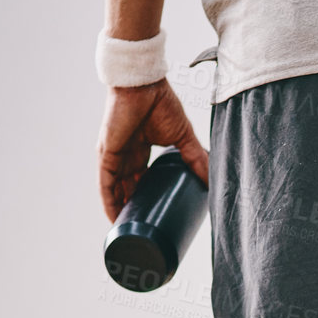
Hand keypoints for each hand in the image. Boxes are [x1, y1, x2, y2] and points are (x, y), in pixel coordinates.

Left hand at [97, 78, 209, 221]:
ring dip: (118, 211)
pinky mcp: (107, 154)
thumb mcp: (183, 136)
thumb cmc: (161, 103)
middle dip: (131, 209)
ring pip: (114, 191)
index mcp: (140, 151)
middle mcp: (125, 156)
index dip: (144, 198)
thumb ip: (196, 157)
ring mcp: (115, 156)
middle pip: (126, 189)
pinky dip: (109, 202)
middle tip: (141, 231)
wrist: (144, 84)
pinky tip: (114, 218)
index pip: (139, 181)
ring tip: (126, 233)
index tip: (154, 215)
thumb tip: (211, 180)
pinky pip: (105, 184)